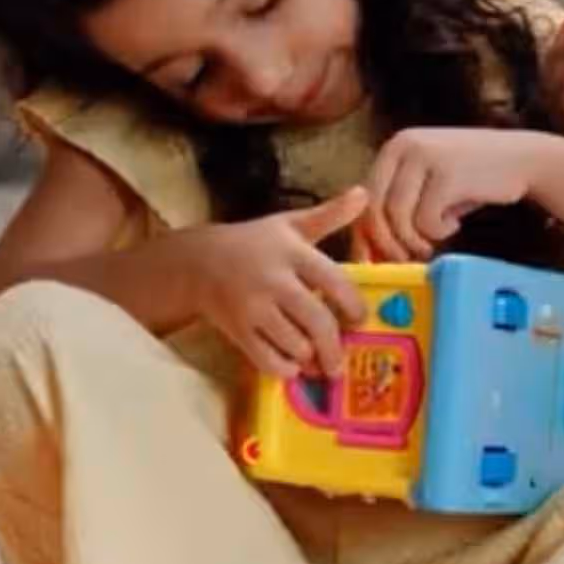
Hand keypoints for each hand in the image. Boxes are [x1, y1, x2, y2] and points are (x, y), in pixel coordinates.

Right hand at [173, 190, 371, 380]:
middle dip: (335, 347)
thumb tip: (365, 193)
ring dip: (311, 358)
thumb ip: (330, 214)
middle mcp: (274, 281)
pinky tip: (293, 367)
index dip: (353, 305)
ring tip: (317, 361)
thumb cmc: (253, 243)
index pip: (333, 280)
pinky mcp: (237, 330)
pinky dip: (284, 369)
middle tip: (341, 361)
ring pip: (294, 345)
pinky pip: (266, 360)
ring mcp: (254, 308)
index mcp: (292, 253)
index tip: (360, 319)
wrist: (198, 262)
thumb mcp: (290, 224)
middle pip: (316, 321)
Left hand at [354, 128, 549, 262]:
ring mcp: (425, 156)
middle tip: (405, 260)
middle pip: (376, 208)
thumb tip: (366, 250)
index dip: (366, 233)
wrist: (523, 159)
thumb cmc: (472, 179)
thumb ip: (399, 207)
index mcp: (395, 147)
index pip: (364, 197)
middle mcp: (405, 145)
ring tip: (431, 244)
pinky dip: (439, 232)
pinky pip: (426, 220)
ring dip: (414, 241)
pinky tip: (455, 224)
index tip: (375, 260)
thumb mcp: (429, 185)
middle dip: (387, 244)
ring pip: (398, 217)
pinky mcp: (447, 174)